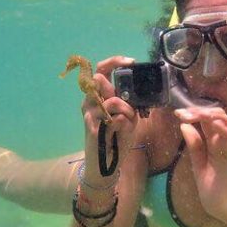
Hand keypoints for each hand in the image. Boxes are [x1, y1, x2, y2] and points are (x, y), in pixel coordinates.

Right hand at [81, 56, 137, 187]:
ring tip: (129, 121)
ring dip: (127, 110)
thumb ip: (130, 101)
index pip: (102, 70)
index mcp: (99, 96)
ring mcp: (89, 113)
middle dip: (122, 90)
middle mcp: (90, 101)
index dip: (114, 61)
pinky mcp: (92, 127)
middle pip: (99, 78)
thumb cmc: (118, 138)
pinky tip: (123, 130)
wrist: (106, 164)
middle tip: (131, 104)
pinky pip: (115, 118)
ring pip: (113, 100)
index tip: (131, 61)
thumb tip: (137, 88)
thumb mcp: (129, 116)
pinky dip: (125, 123)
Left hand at [175, 107, 226, 226]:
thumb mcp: (201, 173)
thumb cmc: (221, 200)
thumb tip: (184, 127)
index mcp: (216, 150)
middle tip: (185, 113)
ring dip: (216, 117)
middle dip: (201, 113)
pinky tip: (216, 126)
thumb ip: (195, 151)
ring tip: (200, 113)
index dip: (194, 117)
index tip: (178, 112)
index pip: (206, 126)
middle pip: (218, 121)